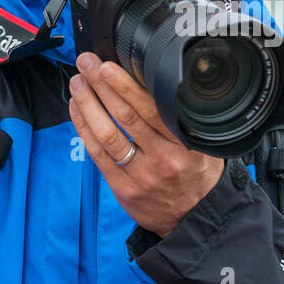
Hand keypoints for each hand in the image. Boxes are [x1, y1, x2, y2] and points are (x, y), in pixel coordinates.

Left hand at [67, 51, 224, 236]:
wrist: (195, 219)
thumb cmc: (199, 175)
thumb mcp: (206, 144)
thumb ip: (183, 119)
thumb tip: (156, 83)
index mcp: (185, 144)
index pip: (151, 109)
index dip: (125, 86)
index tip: (108, 66)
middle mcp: (162, 159)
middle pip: (125, 117)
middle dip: (101, 86)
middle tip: (86, 64)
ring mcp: (140, 176)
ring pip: (107, 135)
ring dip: (88, 105)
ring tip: (77, 83)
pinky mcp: (122, 188)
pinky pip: (97, 154)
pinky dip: (84, 129)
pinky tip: (77, 109)